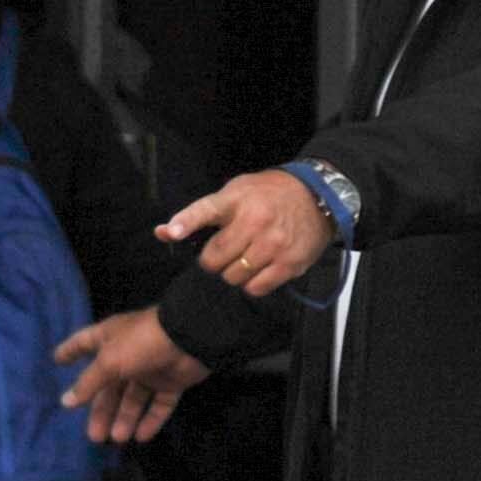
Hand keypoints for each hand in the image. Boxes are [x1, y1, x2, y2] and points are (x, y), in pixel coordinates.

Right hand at [55, 307, 209, 445]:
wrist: (189, 338)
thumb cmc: (141, 344)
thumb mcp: (109, 362)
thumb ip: (88, 384)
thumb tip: (65, 402)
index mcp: (109, 339)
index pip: (83, 343)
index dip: (70, 351)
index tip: (57, 361)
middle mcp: (128, 354)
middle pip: (109, 385)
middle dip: (101, 410)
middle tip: (94, 436)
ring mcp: (151, 368)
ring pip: (133, 398)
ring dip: (124, 418)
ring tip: (116, 439)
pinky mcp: (172, 382)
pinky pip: (159, 404)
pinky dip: (151, 420)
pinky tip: (141, 437)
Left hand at [162, 167, 337, 298]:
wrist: (317, 196)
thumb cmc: (269, 195)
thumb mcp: (233, 193)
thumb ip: (198, 214)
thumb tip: (163, 232)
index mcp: (237, 200)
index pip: (205, 210)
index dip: (185, 222)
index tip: (170, 231)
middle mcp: (255, 221)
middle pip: (215, 259)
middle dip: (214, 261)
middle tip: (225, 252)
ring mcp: (274, 244)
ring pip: (234, 277)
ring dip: (234, 273)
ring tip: (245, 257)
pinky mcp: (290, 262)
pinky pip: (257, 288)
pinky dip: (252, 283)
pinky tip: (259, 268)